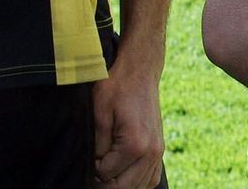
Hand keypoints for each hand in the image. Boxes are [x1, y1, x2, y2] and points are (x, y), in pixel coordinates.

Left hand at [92, 52, 164, 188]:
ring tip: (106, 171)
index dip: (92, 170)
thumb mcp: (99, 114)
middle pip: (124, 187)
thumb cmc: (117, 87)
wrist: (140, 70)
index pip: (106, 175)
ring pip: (139, 187)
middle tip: (93, 169)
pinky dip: (136, 183)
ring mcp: (158, 151)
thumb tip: (95, 168)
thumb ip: (97, 146)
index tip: (88, 157)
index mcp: (135, 144)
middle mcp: (151, 151)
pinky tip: (123, 176)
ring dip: (121, 185)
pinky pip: (150, 178)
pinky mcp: (159, 148)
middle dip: (105, 183)